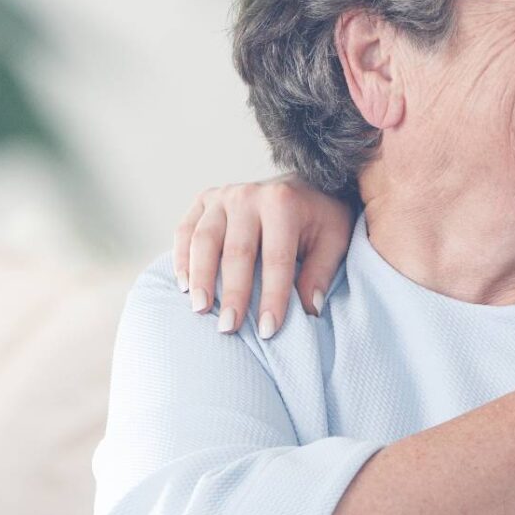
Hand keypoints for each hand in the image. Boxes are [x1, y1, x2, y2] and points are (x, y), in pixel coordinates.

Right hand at [174, 175, 354, 337]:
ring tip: (200, 310)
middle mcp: (249, 195)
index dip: (272, 297)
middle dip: (233, 293)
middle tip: (228, 328)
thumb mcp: (333, 239)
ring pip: (204, 240)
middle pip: (237, 252)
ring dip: (200, 278)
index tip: (268, 331)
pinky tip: (184, 287)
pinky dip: (181, 259)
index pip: (276, 259)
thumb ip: (321, 272)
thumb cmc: (318, 218)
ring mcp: (223, 196)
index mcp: (283, 203)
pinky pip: (185, 230)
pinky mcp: (205, 199)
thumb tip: (310, 308)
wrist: (303, 183)